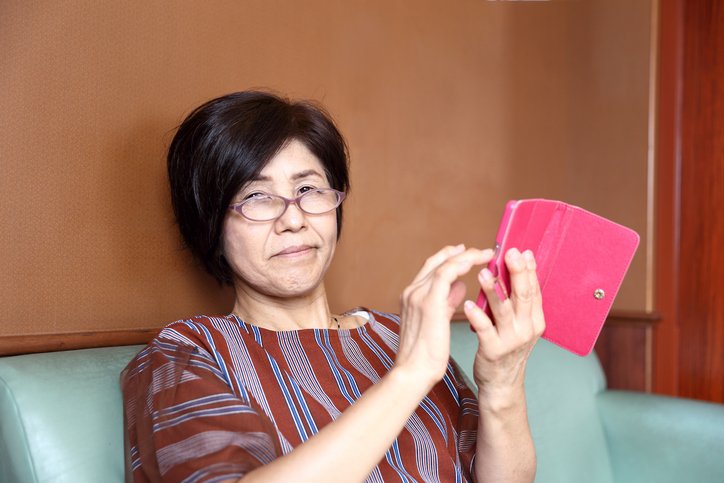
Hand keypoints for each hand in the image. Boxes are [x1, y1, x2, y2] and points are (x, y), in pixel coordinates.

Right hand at [394, 245, 494, 388]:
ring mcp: (419, 295)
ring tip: (485, 254)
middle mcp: (413, 291)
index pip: (431, 269)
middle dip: (459, 252)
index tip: (465, 252)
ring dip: (466, 256)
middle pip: (436, 262)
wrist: (413, 371)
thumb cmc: (425, 354)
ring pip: (443, 264)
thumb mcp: (437, 321)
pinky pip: (447, 274)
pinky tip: (476, 263)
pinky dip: (462, 265)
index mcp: (412, 296)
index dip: (448, 257)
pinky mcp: (429, 302)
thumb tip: (460, 286)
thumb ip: (446, 301)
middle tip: (480, 250)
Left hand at [463, 248, 545, 410]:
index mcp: (535, 319)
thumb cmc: (506, 347)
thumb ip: (516, 301)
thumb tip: (513, 269)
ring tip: (483, 273)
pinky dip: (476, 316)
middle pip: (523, 296)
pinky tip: (467, 305)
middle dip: (516, 273)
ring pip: (503, 310)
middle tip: (508, 254)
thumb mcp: (518, 324)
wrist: (501, 383)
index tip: (522, 251)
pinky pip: (484, 330)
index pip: (534, 289)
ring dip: (493, 290)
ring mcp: (511, 340)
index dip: (528, 269)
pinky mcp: (493, 350)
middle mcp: (527, 329)